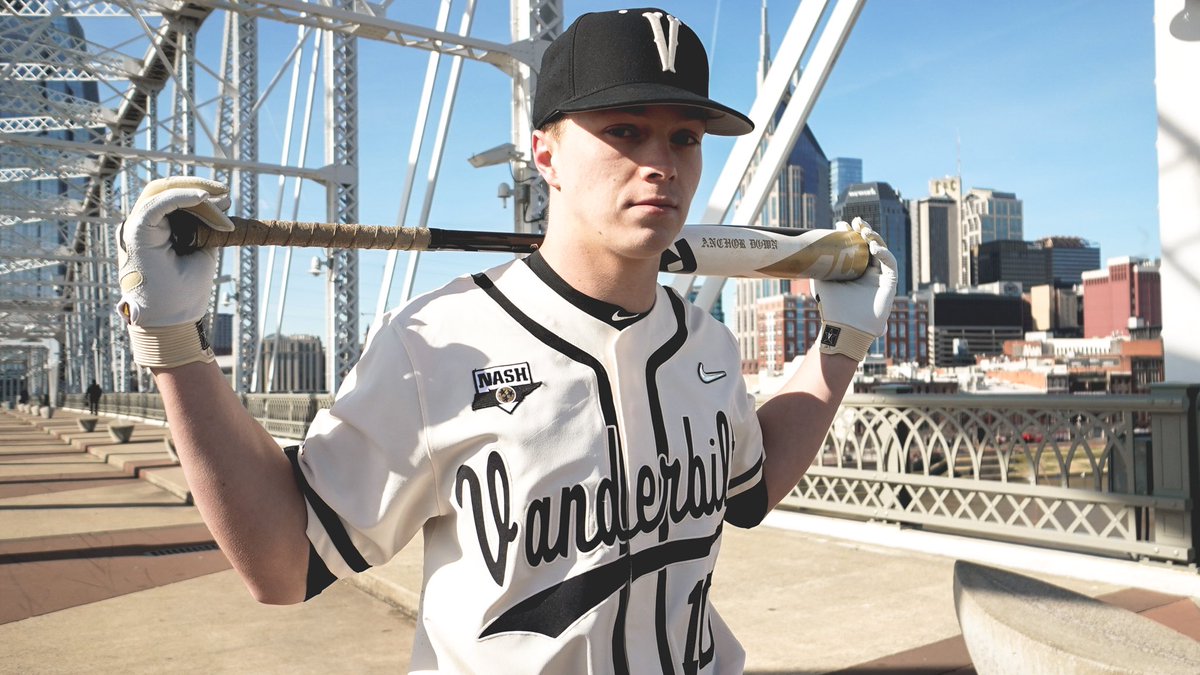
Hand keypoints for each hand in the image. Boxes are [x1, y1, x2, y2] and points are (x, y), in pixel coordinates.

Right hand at [117, 177, 233, 367]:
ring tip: (223, 202)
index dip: (198, 194)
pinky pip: (158, 204)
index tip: (227, 199)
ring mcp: (135, 229)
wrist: (173, 320)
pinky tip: (204, 198)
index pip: (172, 199)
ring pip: (162, 193)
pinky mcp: (136, 233)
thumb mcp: (201, 253)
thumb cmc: (185, 293)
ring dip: (196, 195)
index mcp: (152, 231)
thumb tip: (218, 209)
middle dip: (197, 186)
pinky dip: (182, 197)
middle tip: (226, 193)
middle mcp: (140, 227)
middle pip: (164, 190)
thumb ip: (204, 230)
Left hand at [811, 217, 897, 360]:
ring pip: (882, 252)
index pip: (855, 248)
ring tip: (864, 231)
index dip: (850, 235)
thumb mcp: (822, 281)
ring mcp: (879, 278)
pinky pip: (890, 264)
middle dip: (864, 231)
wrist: (844, 327)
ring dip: (875, 239)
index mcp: (854, 272)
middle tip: (856, 221)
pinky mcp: (889, 284)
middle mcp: (868, 273)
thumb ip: (818, 266)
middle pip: (869, 246)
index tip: (841, 224)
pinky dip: (884, 253)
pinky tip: (873, 247)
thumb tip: (808, 249)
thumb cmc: (833, 308)